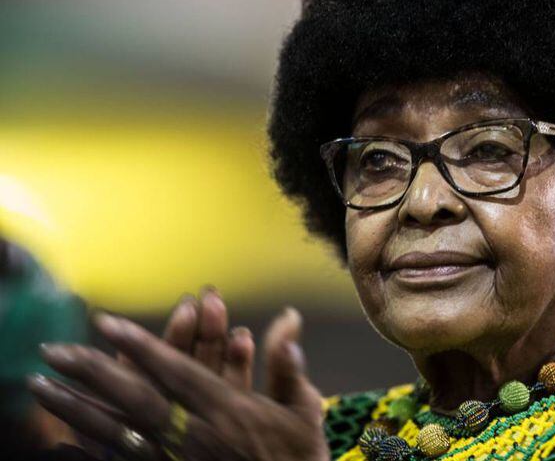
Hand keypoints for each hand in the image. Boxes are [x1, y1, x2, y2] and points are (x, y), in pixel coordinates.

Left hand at [28, 308, 329, 460]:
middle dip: (91, 372)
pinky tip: (64, 437)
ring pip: (120, 432)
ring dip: (77, 409)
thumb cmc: (298, 458)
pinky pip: (125, 460)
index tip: (105, 321)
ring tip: (40, 388)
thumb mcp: (302, 411)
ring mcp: (179, 460)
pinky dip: (92, 447)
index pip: (175, 371)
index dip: (140, 345)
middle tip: (51, 350)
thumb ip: (288, 366)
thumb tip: (289, 319)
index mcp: (228, 409)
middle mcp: (197, 433)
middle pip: (136, 398)